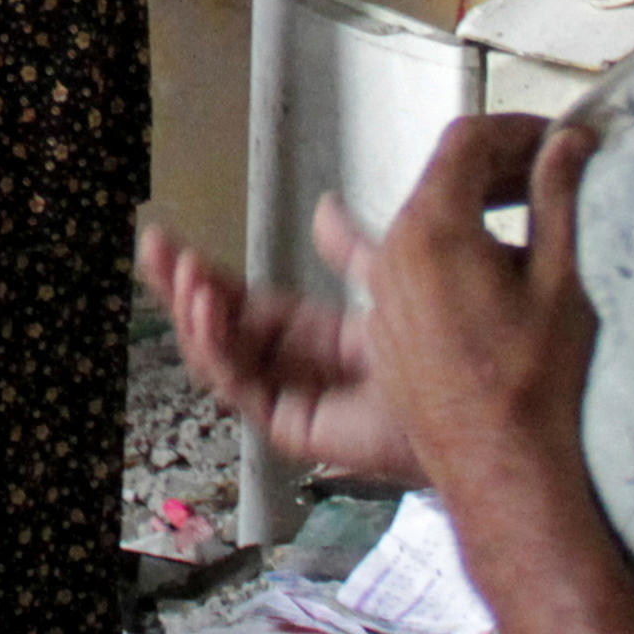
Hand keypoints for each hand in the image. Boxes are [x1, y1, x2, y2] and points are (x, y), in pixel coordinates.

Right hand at [136, 214, 428, 486]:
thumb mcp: (391, 279)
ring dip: (195, 313)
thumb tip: (325, 208)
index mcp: (318, 336)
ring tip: (185, 274)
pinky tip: (208, 311)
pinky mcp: (293, 426)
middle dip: (181, 289)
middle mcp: (299, 368)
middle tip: (154, 250)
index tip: (170, 244)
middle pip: (220, 329)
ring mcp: (292, 398)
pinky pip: (242, 386)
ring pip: (221, 357)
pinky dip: (218, 347)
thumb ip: (351, 250)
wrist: (479, 399)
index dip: (206, 275)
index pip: (243, 303)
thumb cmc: (452, 354)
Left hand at [330, 111, 601, 491]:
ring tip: (533, 212)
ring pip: (424, 219)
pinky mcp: (389, 328)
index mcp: (431, 231)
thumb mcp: (562, 279)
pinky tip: (492, 259)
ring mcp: (384, 294)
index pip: (465, 141)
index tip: (557, 141)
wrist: (505, 469)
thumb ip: (559, 198)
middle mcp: (394, 256)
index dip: (517, 130)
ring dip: (475, 204)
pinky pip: (414, 262)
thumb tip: (568, 144)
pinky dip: (453, 245)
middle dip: (499, 164)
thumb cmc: (537, 386)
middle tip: (555, 171)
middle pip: (441, 177)